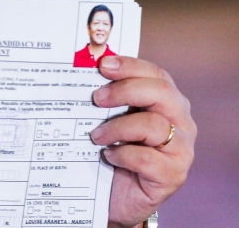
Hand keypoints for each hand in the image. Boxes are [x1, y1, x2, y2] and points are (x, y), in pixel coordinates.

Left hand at [90, 56, 195, 227]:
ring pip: (155, 125)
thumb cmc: (113, 150)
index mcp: (166, 102)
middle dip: (126, 90)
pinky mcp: (173, 175)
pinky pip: (148, 158)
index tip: (103, 65)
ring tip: (95, 136)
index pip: (156, 74)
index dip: (131, 65)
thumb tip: (80, 72)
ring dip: (117, 128)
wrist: (116, 197)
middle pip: (162, 93)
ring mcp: (181, 150)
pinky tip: (108, 156)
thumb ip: (107, 98)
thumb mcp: (110, 119)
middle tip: (96, 99)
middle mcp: (180, 122)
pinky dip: (123, 154)